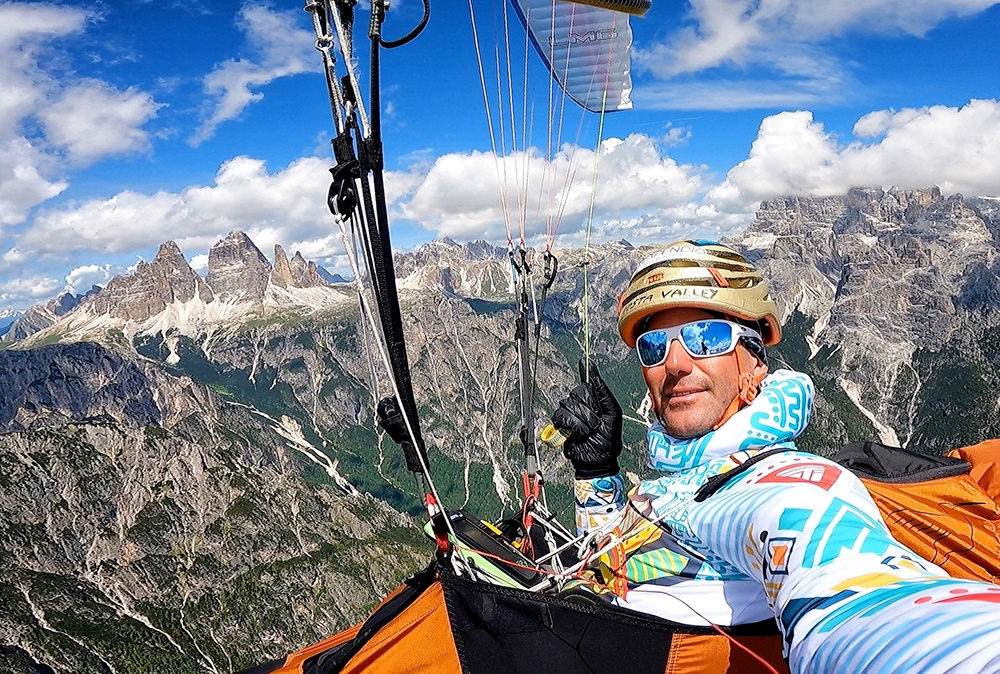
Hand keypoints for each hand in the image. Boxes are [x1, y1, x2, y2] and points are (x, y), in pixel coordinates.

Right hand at [551, 360, 622, 478]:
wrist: (597, 459)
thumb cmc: (608, 440)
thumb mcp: (613, 414)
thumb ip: (604, 393)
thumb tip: (595, 374)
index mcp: (596, 400)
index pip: (588, 382)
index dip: (585, 371)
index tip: (583, 362)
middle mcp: (582, 403)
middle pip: (579, 392)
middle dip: (589, 409)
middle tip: (596, 423)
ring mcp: (570, 412)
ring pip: (570, 404)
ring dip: (582, 420)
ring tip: (589, 430)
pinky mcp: (561, 422)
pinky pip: (561, 415)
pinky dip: (572, 425)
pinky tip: (578, 433)